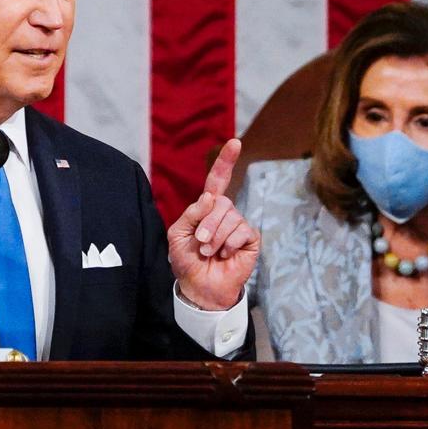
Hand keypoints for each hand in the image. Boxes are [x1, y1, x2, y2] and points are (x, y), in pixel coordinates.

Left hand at [166, 139, 259, 310]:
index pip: (218, 180)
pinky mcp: (250, 239)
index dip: (226, 161)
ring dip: (216, 236)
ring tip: (210, 251)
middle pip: (221, 202)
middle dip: (208, 223)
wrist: (199, 287)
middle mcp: (225, 213)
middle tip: (200, 242)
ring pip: (231, 216)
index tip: (235, 142)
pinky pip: (243, 231)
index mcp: (207, 208)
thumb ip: (191, 213)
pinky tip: (225, 254)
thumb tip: (210, 197)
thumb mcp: (177, 234)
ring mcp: (239, 225)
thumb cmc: (186, 260)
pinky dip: (230, 243)